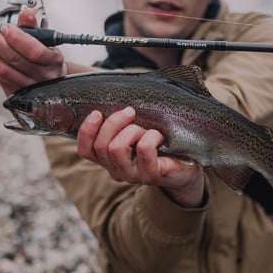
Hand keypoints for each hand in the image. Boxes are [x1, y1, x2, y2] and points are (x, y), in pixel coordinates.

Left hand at [0, 11, 65, 95]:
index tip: (4, 27)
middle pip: (15, 60)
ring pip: (5, 71)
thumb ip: (34, 26)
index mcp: (54, 61)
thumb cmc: (48, 58)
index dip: (17, 39)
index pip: (35, 51)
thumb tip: (27, 12)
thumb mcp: (46, 41)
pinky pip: (1, 79)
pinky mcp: (18, 96)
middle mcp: (44, 77)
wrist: (52, 82)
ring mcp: (31, 90)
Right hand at [77, 107, 204, 207]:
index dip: (86, 131)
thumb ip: (121, 123)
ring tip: (146, 130)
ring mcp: (133, 175)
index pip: (86, 150)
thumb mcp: (136, 132)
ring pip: (116, 148)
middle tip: (130, 111)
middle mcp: (117, 170)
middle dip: (114, 123)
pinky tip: (160, 138)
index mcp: (109, 160)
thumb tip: (112, 97)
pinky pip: (143, 149)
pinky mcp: (151, 175)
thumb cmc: (160, 145)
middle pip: (102, 146)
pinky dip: (151, 136)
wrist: (187, 167)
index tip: (97, 113)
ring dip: (132, 131)